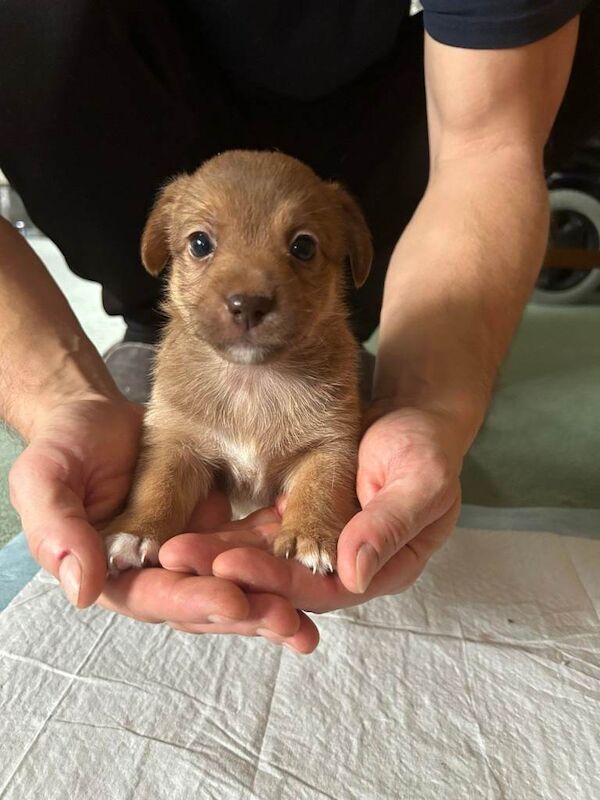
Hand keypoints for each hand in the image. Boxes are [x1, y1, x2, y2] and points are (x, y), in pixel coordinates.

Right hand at [9, 395, 317, 651]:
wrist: (98, 418)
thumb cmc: (66, 445)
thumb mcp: (47, 478)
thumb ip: (59, 532)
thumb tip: (85, 590)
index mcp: (114, 572)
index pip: (155, 595)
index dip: (193, 599)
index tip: (233, 600)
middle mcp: (158, 573)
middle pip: (204, 601)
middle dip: (246, 613)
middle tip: (290, 620)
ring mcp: (192, 554)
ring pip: (236, 584)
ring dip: (271, 601)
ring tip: (308, 619)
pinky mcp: (219, 530)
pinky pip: (253, 549)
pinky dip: (280, 559)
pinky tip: (311, 564)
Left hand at [160, 405, 461, 612]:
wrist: (413, 420)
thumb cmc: (425, 450)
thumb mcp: (421, 482)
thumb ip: (388, 526)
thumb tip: (350, 573)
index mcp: (373, 568)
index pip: (317, 586)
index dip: (273, 578)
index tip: (228, 564)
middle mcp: (335, 568)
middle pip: (276, 582)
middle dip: (226, 574)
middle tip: (176, 559)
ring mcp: (310, 547)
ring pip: (256, 561)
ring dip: (212, 557)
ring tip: (167, 547)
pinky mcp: (290, 522)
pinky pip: (251, 535)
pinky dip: (220, 535)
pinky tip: (182, 527)